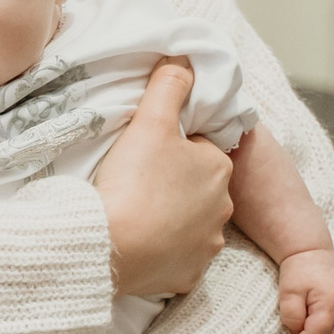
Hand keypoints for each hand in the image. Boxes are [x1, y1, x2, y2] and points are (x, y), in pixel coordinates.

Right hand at [93, 58, 232, 297]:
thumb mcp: (149, 121)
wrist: (111, 245)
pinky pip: (176, 259)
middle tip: (135, 183)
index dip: (170, 149)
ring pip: (189, 225)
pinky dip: (161, 253)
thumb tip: (185, 59)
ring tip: (135, 215)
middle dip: (173, 185)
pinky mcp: (188, 275)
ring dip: (169, 220)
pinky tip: (138, 245)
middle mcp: (222, 208)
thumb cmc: (133, 180)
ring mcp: (206, 245)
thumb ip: (169, 86)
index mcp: (218, 168)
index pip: (197, 150)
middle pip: (196, 188)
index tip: (143, 155)